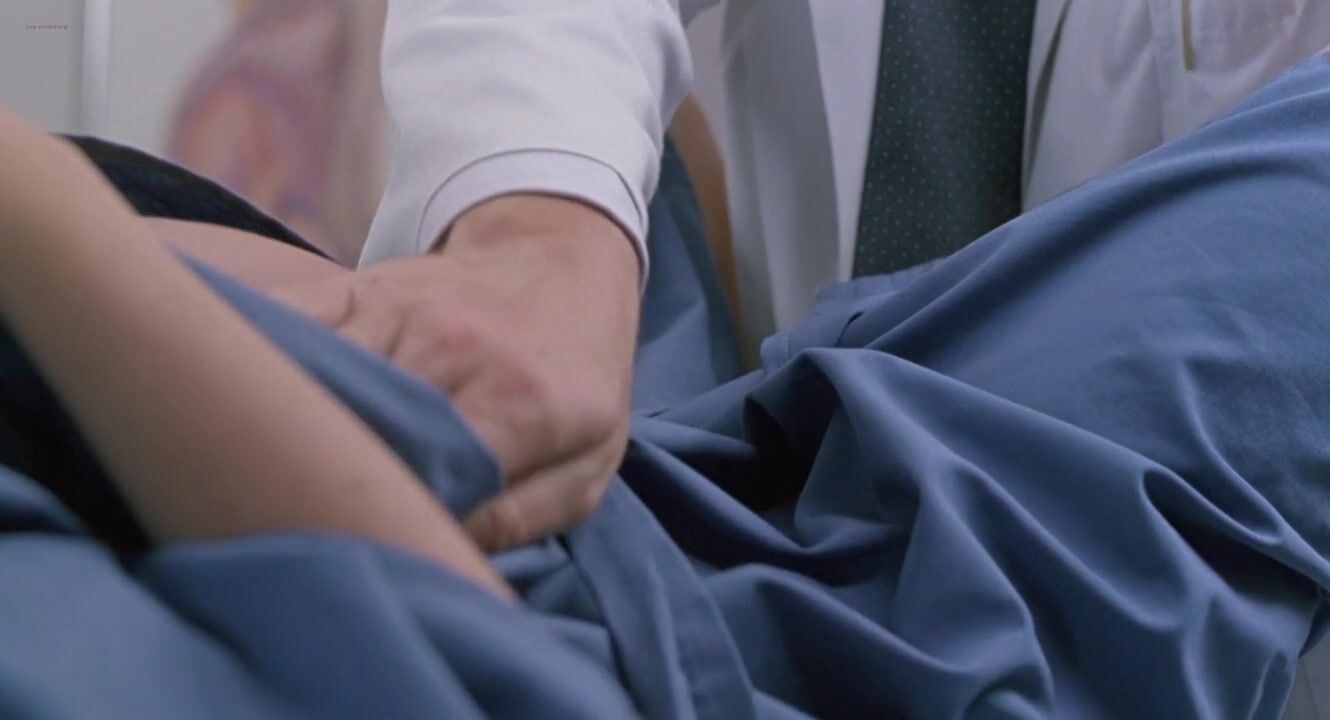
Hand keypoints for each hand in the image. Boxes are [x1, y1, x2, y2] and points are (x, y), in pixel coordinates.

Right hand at [274, 195, 640, 551]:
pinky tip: (239, 406)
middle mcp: (452, 349)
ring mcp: (396, 311)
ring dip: (279, 432)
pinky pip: (283, 327)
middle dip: (322, 483)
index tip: (361, 547)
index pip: (429, 477)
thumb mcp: (585, 461)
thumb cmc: (577, 379)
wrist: (560, 260)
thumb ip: (518, 518)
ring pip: (307, 380)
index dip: (386, 519)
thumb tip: (436, 554)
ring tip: (263, 477)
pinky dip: (255, 368)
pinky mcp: (354, 286)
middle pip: (357, 432)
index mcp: (519, 403)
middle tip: (300, 523)